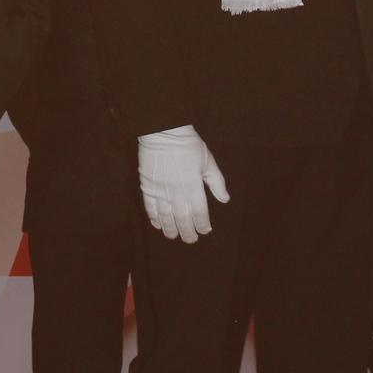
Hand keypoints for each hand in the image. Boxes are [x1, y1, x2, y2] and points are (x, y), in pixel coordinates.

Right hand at [136, 126, 228, 242]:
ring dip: (170, 229)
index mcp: (194, 186)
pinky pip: (150, 207)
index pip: (200, 213)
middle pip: (183, 219)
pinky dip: (154, 217)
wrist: (162, 132)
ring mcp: (161, 191)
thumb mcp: (208, 161)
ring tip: (173, 236)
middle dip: (188, 232)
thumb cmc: (188, 145)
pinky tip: (158, 224)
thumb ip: (216, 182)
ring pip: (166, 216)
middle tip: (190, 240)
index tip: (205, 231)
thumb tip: (224, 199)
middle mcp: (177, 192)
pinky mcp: (148, 187)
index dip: (203, 224)